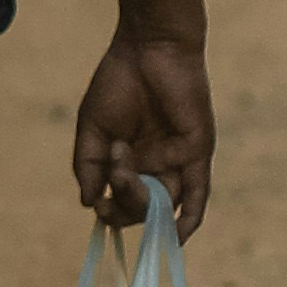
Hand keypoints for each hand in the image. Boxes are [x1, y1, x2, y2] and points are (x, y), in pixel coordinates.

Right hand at [74, 31, 212, 236]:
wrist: (149, 48)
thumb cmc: (118, 82)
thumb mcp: (93, 128)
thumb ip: (89, 165)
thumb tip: (89, 204)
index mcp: (131, 159)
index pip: (122, 200)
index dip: (110, 210)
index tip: (97, 202)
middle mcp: (156, 164)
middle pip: (143, 207)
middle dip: (124, 201)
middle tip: (113, 170)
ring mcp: (178, 160)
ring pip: (164, 203)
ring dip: (142, 200)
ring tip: (124, 169)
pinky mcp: (197, 152)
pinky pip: (197, 195)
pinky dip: (189, 219)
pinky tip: (177, 238)